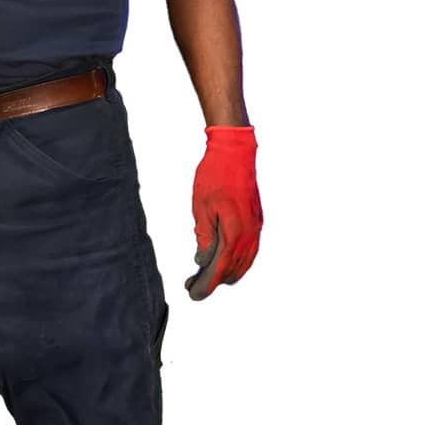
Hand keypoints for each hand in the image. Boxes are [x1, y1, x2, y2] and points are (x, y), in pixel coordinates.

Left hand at [186, 125, 262, 299]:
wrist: (235, 153)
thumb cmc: (214, 176)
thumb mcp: (201, 206)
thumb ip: (204, 236)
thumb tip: (203, 260)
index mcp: (235, 232)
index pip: (220, 269)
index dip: (206, 285)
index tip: (193, 294)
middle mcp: (250, 235)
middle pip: (233, 271)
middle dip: (213, 281)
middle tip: (191, 283)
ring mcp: (256, 229)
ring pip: (244, 263)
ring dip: (226, 271)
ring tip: (203, 274)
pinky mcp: (256, 222)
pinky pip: (249, 250)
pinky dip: (236, 259)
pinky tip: (221, 257)